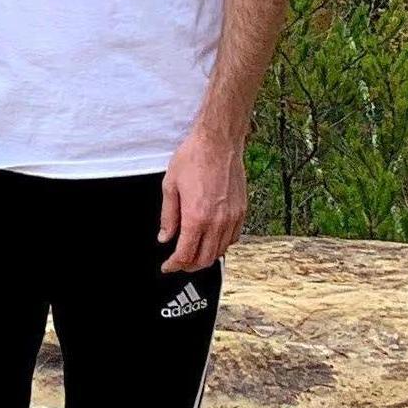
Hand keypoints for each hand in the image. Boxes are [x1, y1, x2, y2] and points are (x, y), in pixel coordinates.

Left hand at [158, 122, 248, 276]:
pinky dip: (221, 245)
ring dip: (206, 257)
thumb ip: (168, 216)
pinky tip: (212, 240)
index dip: (174, 265)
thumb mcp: (170, 186)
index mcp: (196, 217)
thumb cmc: (193, 157)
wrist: (218, 141)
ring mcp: (232, 217)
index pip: (185, 254)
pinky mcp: (241, 211)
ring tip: (194, 253)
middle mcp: (217, 221)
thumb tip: (165, 237)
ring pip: (220, 251)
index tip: (167, 266)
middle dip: (189, 266)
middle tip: (178, 263)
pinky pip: (233, 238)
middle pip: (204, 259)